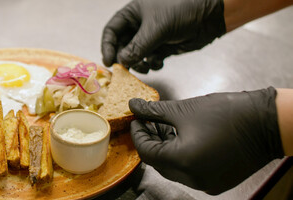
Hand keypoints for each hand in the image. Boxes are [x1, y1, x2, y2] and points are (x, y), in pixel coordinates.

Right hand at [101, 0, 225, 72]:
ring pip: (135, 56)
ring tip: (144, 67)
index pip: (112, 31)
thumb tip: (122, 62)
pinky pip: (150, 60)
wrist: (210, 15)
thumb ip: (137, 47)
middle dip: (124, 59)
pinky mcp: (162, 47)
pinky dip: (152, 65)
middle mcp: (140, 25)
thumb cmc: (182, 10)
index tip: (109, 62)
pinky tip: (159, 63)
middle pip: (122, 46)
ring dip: (138, 64)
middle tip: (126, 71)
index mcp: (133, 13)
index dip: (107, 46)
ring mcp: (151, 37)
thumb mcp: (156, 28)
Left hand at [129, 87, 283, 193]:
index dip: (138, 134)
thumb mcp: (185, 110)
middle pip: (158, 162)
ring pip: (172, 168)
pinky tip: (180, 137)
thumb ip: (155, 111)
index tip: (136, 119)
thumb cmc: (230, 113)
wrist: (268, 123)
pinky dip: (180, 156)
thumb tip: (134, 106)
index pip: (146, 152)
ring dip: (164, 148)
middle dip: (150, 140)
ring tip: (163, 126)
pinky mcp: (215, 182)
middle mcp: (192, 178)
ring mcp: (204, 183)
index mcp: (182, 161)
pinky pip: (188, 171)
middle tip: (147, 121)